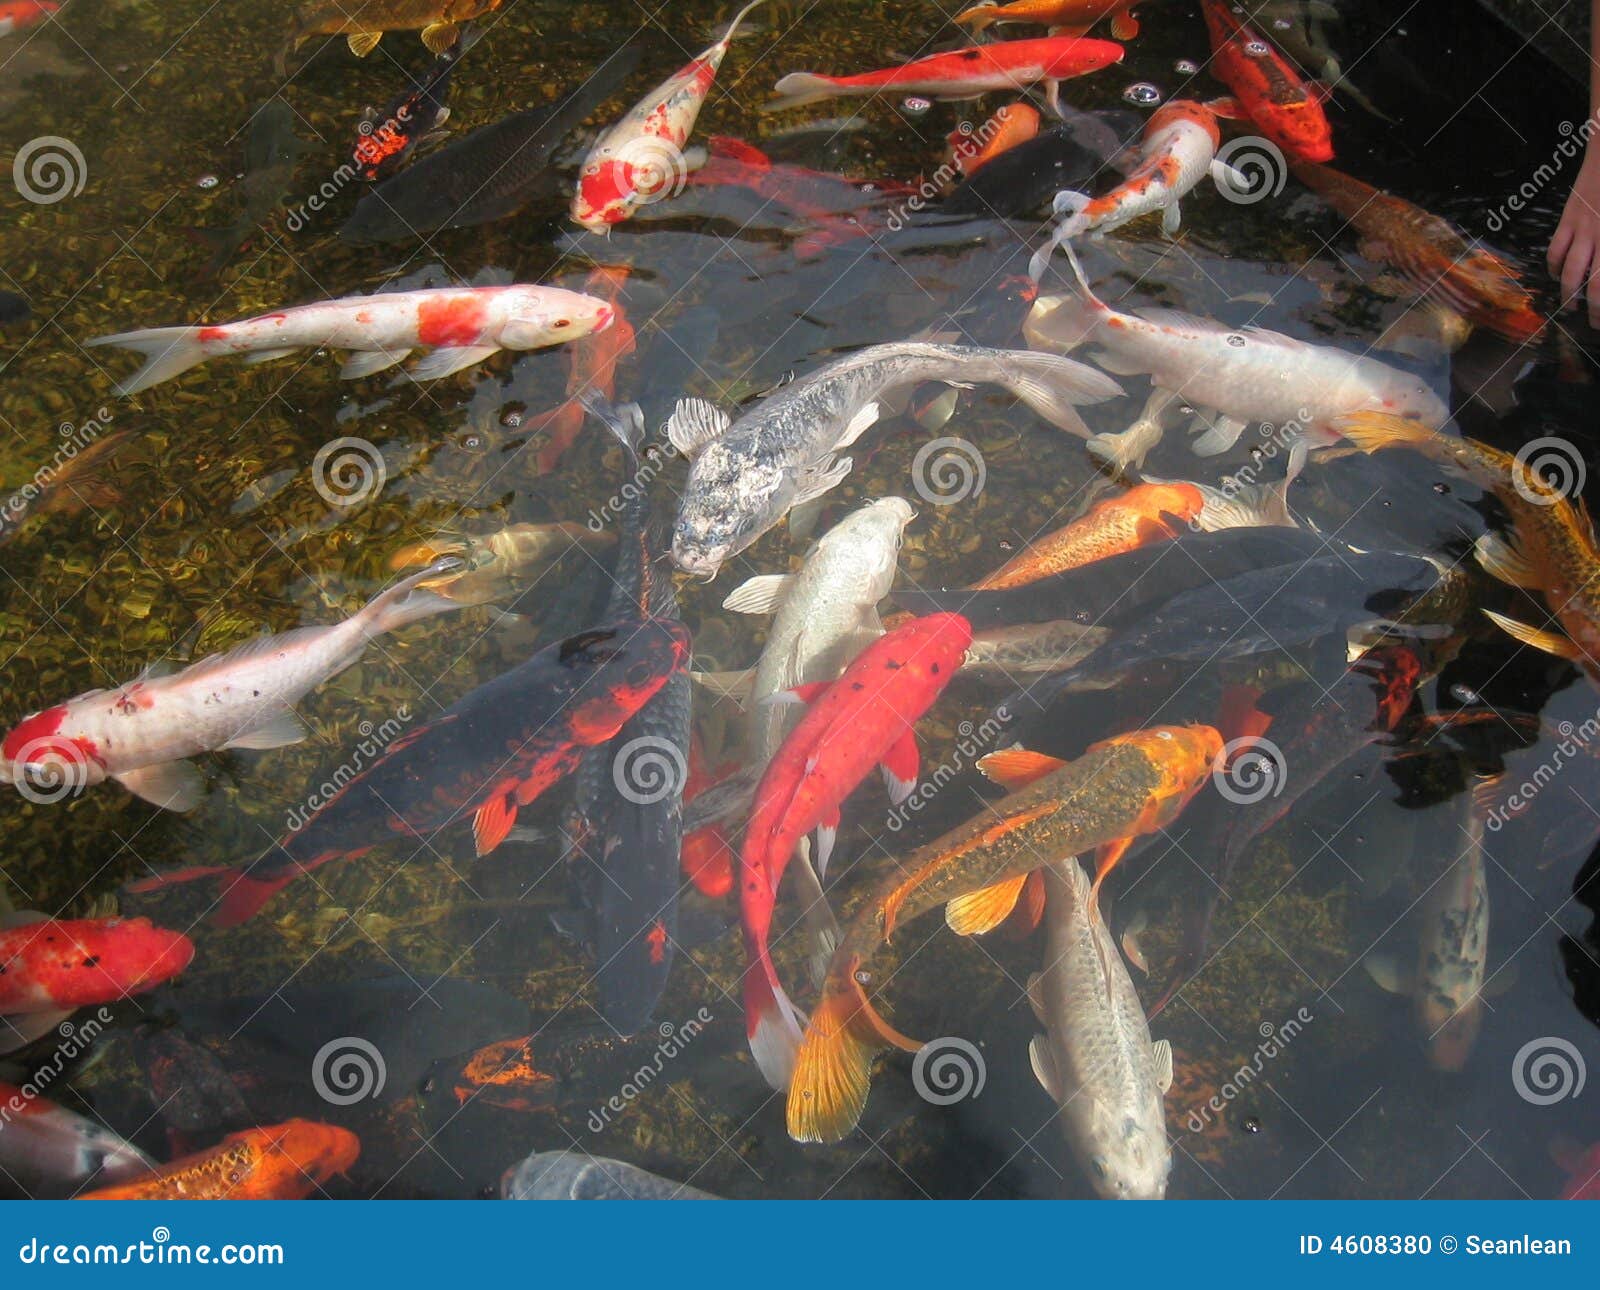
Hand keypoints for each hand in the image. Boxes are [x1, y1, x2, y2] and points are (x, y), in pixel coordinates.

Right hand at [1548, 146, 1599, 326]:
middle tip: (1595, 323)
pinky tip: (1555, 276)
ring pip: (1570, 273)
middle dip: (1595, 310)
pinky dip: (1552, 268)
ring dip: (1569, 295)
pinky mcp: (1569, 219)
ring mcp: (1585, 229)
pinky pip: (1555, 251)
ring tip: (1571, 307)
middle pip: (1597, 286)